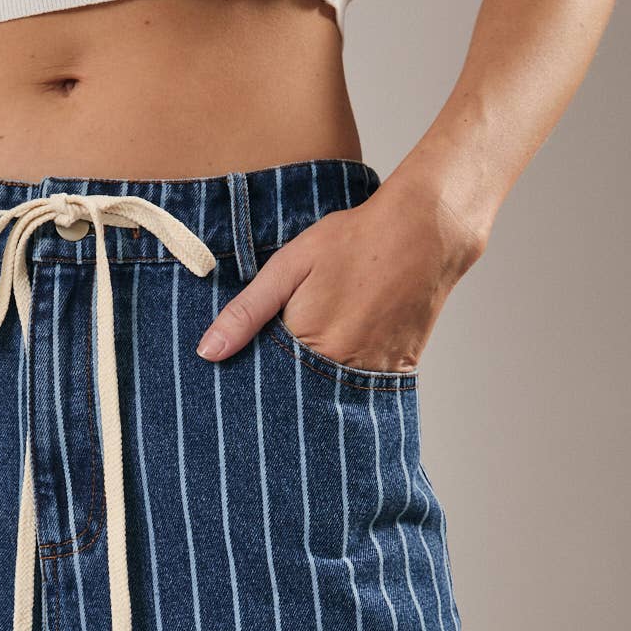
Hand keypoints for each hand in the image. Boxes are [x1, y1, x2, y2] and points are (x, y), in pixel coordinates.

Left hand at [196, 171, 486, 370]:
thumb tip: (207, 352)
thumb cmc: (352, 242)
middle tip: (280, 370)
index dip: (255, 384)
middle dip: (284, 394)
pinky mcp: (398, 369)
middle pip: (300, 399)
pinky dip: (348, 381)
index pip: (269, 387)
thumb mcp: (288, 268)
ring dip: (317, 389)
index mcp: (310, 347)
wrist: (424, 232)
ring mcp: (374, 373)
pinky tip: (343, 358)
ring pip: (332, 397)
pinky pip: (364, 389)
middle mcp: (343, 370)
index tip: (240, 386)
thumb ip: (246, 313)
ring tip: (313, 365)